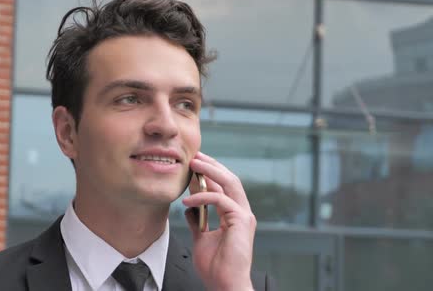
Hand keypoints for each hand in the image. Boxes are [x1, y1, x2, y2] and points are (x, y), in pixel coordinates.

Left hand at [182, 152, 255, 290]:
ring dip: (210, 171)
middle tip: (195, 156)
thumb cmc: (216, 267)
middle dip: (212, 165)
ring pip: (229, 183)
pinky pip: (220, 200)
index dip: (210, 173)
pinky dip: (203, 197)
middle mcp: (242, 212)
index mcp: (235, 215)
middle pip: (229, 179)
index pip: (224, 186)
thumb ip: (198, 221)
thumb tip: (189, 208)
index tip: (194, 164)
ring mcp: (244, 215)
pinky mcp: (241, 220)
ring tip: (193, 164)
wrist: (224, 283)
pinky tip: (188, 201)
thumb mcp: (201, 238)